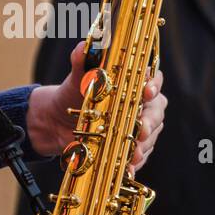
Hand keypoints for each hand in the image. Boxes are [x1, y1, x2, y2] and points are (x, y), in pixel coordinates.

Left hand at [27, 42, 166, 173]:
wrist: (58, 121)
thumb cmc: (72, 93)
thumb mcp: (77, 76)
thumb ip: (82, 60)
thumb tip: (85, 45)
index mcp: (133, 83)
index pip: (153, 80)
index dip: (153, 85)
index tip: (147, 91)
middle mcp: (140, 104)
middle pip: (156, 111)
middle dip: (151, 122)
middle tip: (142, 131)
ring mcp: (136, 127)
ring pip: (151, 136)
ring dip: (144, 146)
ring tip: (134, 155)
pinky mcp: (129, 146)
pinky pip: (140, 155)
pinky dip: (134, 162)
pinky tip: (128, 168)